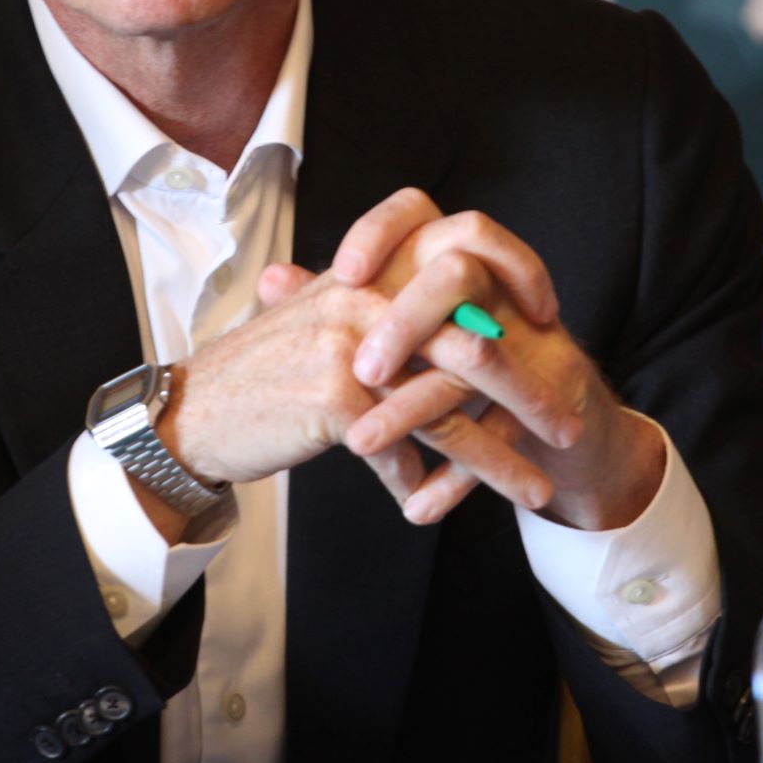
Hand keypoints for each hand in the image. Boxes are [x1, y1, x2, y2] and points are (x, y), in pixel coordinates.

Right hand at [146, 265, 555, 535]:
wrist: (192, 410)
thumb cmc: (260, 374)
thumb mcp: (320, 321)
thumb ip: (381, 314)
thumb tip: (450, 326)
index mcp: (369, 272)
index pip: (460, 254)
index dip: (514, 275)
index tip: (547, 319)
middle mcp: (366, 299)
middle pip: (474, 340)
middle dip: (530, 390)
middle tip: (569, 426)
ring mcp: (354, 347)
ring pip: (450, 405)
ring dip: (499, 456)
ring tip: (536, 490)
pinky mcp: (338, 399)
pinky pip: (403, 449)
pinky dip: (425, 486)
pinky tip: (432, 508)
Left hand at [329, 189, 665, 529]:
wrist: (559, 417)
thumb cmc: (467, 365)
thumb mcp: (406, 329)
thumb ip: (340, 303)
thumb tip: (272, 278)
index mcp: (453, 256)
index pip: (417, 212)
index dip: (380, 232)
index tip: (343, 273)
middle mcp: (497, 284)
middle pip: (454, 273)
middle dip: (404, 324)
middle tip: (360, 371)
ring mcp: (530, 335)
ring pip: (476, 357)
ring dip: (414, 407)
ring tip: (361, 444)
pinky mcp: (553, 389)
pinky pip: (503, 428)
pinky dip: (456, 475)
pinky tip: (419, 505)